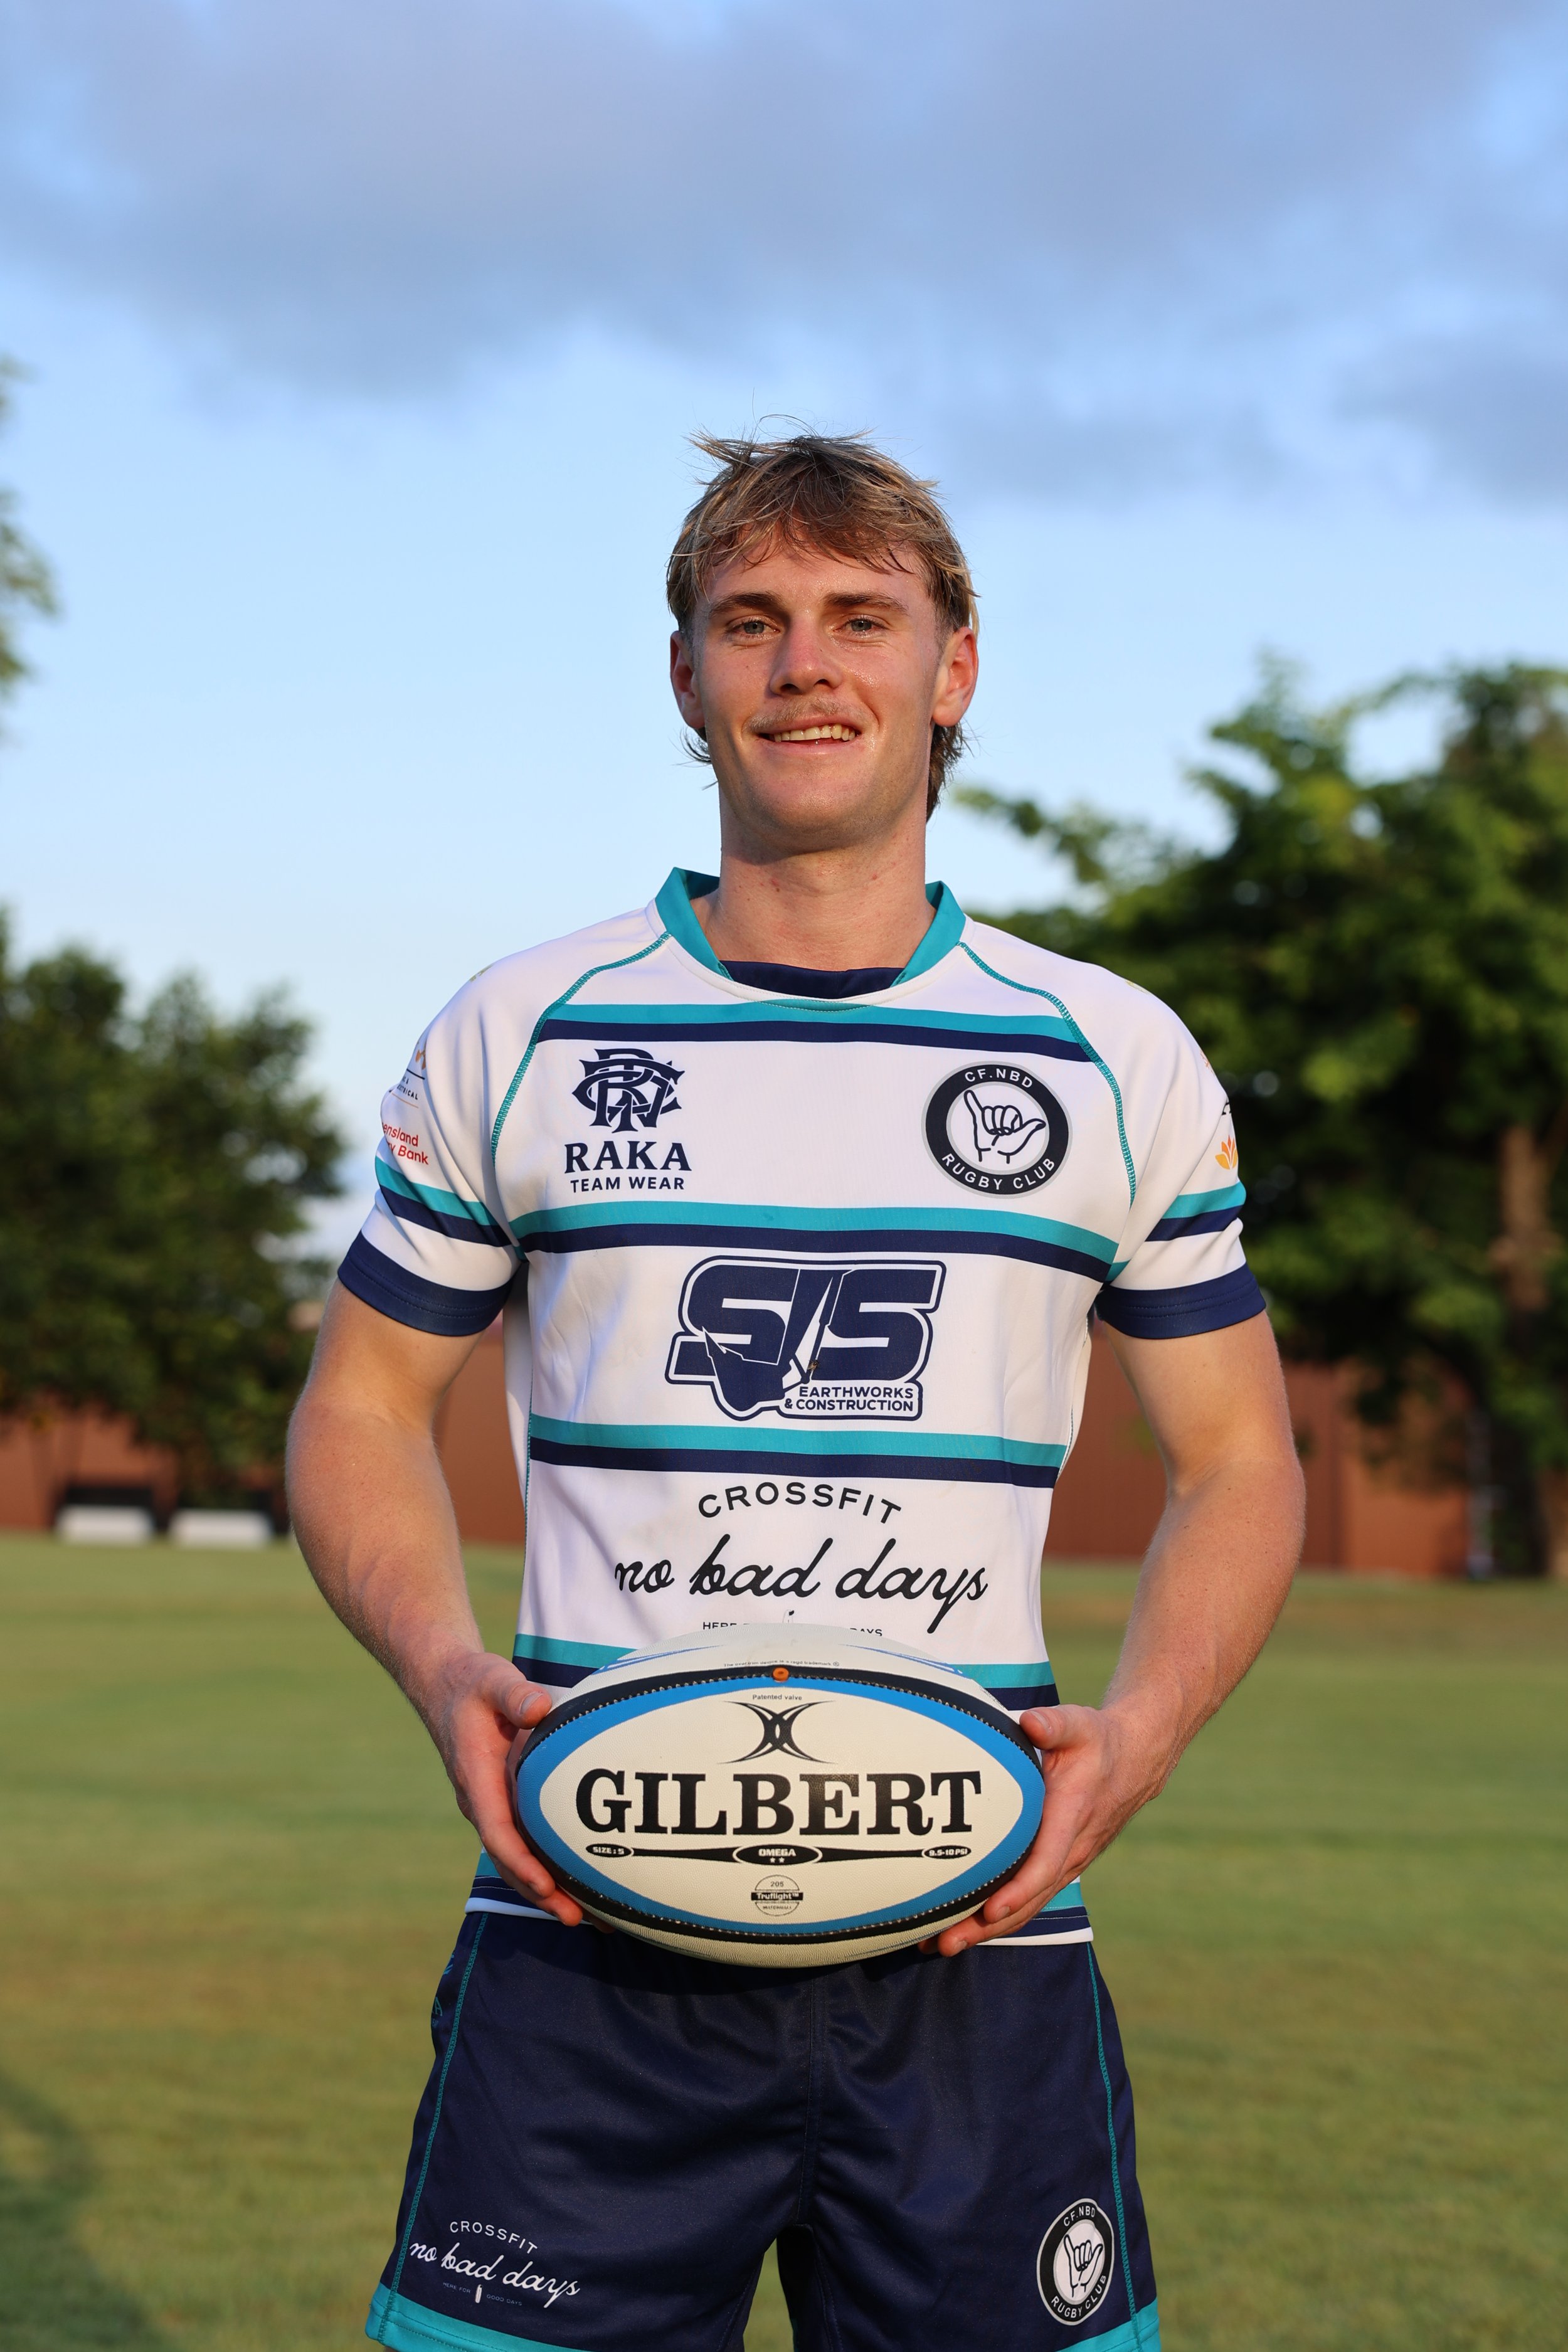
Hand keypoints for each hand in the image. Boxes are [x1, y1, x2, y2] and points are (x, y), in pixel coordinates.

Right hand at [416, 1648, 584, 1925]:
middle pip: (510, 1860)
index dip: (520, 1862)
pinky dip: (548, 1867)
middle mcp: (481, 1802)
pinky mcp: (504, 1803)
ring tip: (591, 1919)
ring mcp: (492, 1806)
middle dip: (542, 1893)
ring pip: (518, 1859)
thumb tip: (539, 1706)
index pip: (497, 1831)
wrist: (446, 1687)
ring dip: (548, 1889)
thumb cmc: (473, 1683)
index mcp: (476, 1779)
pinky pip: (525, 1843)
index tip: (545, 1885)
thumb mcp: (492, 1679)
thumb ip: (514, 1693)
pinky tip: (581, 1883)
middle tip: (580, 1920)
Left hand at [925, 1701, 1169, 1955]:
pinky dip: (1000, 1917)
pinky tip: (966, 1925)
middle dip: (988, 1926)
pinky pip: (1031, 1897)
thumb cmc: (1098, 1741)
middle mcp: (1072, 1850)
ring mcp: (1068, 1862)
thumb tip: (1031, 1722)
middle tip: (945, 1943)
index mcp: (1072, 1818)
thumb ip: (1054, 1723)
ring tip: (942, 1946)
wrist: (1135, 1761)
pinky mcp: (1061, 1864)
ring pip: (1029, 1905)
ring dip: (988, 1930)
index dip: (1018, 1889)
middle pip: (1030, 1899)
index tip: (988, 1908)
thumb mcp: (1080, 1724)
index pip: (1046, 1863)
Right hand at [963, 1088, 1047, 1164]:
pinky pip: (975, 1107)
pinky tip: (968, 1093)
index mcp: (1010, 1114)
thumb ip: (1029, 1128)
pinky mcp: (978, 1119)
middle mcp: (1000, 1113)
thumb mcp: (1019, 1137)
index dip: (1007, 1123)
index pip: (1007, 1110)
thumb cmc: (1007, 1147)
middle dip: (997, 1125)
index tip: (1008, 1132)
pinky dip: (971, 1101)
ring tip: (991, 1133)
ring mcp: (988, 1116)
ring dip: (988, 1125)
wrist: (993, 1156)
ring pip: (986, 1112)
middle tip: (998, 1134)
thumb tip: (1041, 1123)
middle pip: (996, 1110)